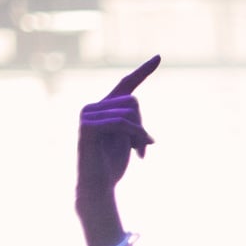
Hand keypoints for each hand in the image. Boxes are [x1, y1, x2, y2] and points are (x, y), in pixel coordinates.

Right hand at [76, 56, 158, 206]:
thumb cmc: (112, 167)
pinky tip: (138, 153)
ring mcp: (88, 114)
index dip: (142, 71)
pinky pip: (122, 122)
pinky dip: (135, 136)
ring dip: (141, 134)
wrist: (97, 189)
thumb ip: (133, 123)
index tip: (158, 57)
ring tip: (139, 153)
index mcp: (103, 108)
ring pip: (130, 110)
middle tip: (144, 149)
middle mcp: (93, 107)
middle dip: (143, 125)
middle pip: (133, 100)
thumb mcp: (128, 140)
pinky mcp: (88, 126)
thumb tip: (140, 115)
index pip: (125, 85)